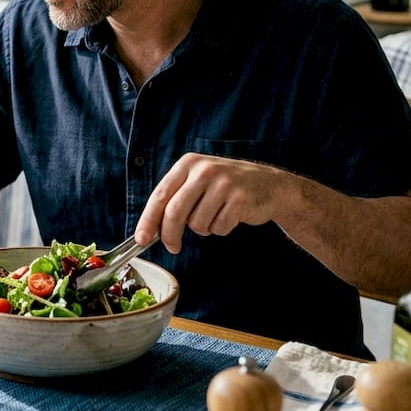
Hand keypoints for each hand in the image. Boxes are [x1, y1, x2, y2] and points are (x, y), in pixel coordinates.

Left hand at [133, 152, 290, 253]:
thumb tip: (150, 229)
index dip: (148, 220)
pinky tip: (230, 215)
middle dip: (170, 235)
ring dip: (204, 228)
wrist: (269, 184)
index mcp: (188, 164)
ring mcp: (223, 184)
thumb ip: (175, 199)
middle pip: (175, 212)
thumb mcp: (198, 180)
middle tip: (172, 247)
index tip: (141, 239)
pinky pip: (218, 228)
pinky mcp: (240, 200)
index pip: (160, 195)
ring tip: (215, 214)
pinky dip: (220, 229)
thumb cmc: (226, 186)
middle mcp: (204, 170)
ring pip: (197, 224)